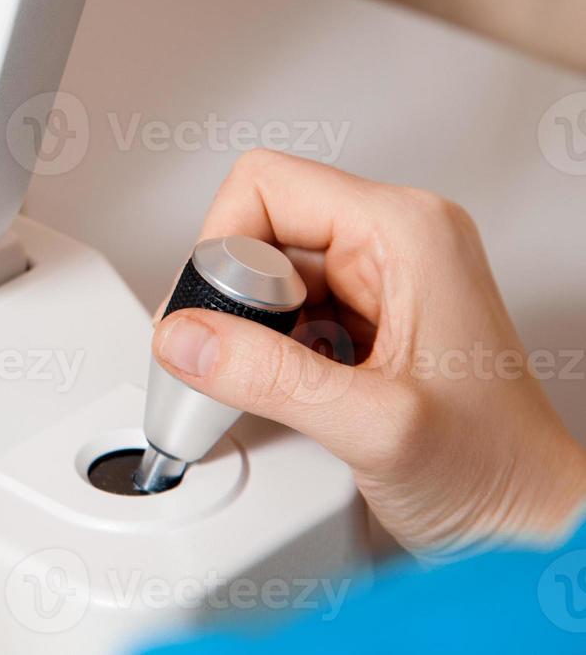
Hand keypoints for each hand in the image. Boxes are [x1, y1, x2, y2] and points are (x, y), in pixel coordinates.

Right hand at [152, 150, 585, 558]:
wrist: (527, 526)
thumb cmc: (497, 473)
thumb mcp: (374, 426)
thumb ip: (268, 377)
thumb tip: (183, 338)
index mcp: (406, 231)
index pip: (265, 185)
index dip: (223, 248)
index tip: (224, 320)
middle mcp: (394, 241)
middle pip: (258, 228)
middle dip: (235, 299)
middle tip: (251, 362)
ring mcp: (380, 279)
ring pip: (264, 274)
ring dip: (249, 332)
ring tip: (280, 387)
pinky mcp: (364, 317)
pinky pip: (282, 311)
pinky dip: (266, 352)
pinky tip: (290, 392)